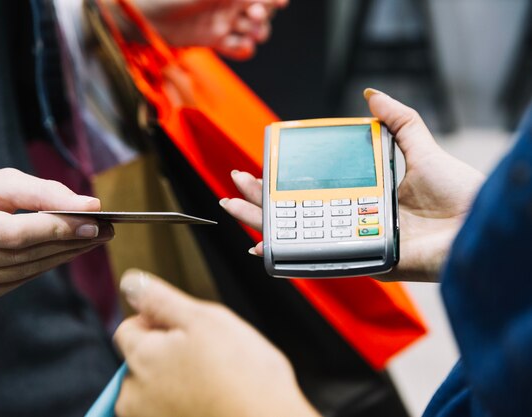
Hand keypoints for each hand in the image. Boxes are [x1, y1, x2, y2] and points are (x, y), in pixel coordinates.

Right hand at [0, 168, 113, 304]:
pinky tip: (66, 252)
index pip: (12, 233)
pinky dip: (45, 266)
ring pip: (23, 272)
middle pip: (20, 255)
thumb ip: (46, 193)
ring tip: (92, 240)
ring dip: (63, 256)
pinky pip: (17, 282)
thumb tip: (91, 207)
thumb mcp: (3, 181)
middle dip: (68, 242)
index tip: (94, 222)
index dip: (56, 229)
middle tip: (104, 231)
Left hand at [114, 269, 319, 416]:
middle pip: (140, 360)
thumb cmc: (246, 382)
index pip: (129, 328)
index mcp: (142, 359)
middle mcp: (135, 395)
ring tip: (211, 381)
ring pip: (154, 388)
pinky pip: (167, 410)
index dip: (157, 321)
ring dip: (175, 381)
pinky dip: (183, 403)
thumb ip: (161, 300)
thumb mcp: (206, 320)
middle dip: (166, 353)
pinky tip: (210, 399)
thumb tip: (132, 283)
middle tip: (204, 355)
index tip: (184, 328)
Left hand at [132, 0, 288, 59]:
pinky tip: (241, 47)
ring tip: (249, 34)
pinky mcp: (215, 40)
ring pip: (253, 29)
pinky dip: (244, 49)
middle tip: (252, 16)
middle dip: (263, 14)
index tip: (278, 2)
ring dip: (257, 32)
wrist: (143, 16)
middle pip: (261, 10)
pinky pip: (238, 48)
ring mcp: (223, 21)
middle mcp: (228, 2)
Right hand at [219, 89, 484, 281]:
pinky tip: (263, 248)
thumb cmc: (455, 190)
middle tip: (234, 190)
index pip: (311, 188)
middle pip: (296, 211)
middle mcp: (352, 217)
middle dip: (262, 202)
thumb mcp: (420, 146)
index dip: (283, 181)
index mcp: (362, 194)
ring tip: (235, 211)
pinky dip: (289, 257)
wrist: (475, 224)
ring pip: (299, 234)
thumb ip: (397, 120)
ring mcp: (353, 240)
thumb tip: (371, 95)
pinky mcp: (360, 260)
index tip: (260, 171)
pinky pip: (319, 260)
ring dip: (264, 225)